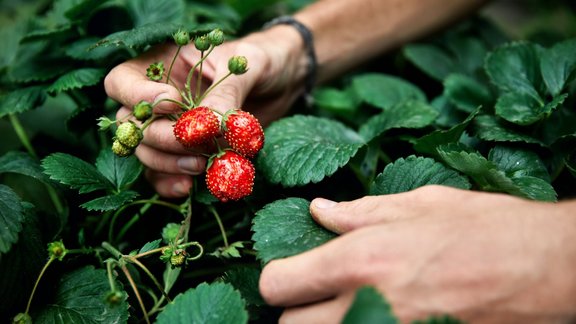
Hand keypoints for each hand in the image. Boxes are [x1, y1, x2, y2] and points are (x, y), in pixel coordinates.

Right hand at [104, 26, 305, 196]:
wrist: (284, 81)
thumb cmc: (263, 60)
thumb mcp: (247, 65)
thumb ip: (226, 92)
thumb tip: (208, 126)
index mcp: (161, 64)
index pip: (122, 82)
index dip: (139, 97)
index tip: (174, 103)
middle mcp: (157, 97)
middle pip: (131, 125)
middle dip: (161, 138)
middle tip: (195, 145)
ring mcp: (170, 127)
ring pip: (144, 153)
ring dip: (167, 163)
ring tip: (200, 165)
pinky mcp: (186, 152)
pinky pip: (163, 173)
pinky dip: (170, 183)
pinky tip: (189, 187)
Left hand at [259, 185, 575, 322]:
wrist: (551, 268)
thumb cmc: (490, 229)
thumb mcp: (422, 204)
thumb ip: (360, 213)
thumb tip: (319, 211)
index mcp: (361, 261)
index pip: (279, 284)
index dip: (279, 279)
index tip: (293, 274)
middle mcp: (368, 306)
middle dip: (298, 312)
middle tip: (318, 296)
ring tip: (349, 303)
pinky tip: (382, 313)